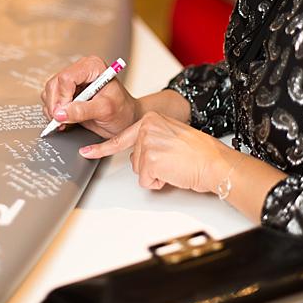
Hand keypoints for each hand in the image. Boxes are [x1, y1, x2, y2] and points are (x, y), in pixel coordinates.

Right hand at [41, 56, 139, 137]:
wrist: (125, 120)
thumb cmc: (122, 111)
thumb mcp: (105, 110)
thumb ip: (82, 111)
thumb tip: (60, 114)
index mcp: (92, 66)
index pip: (66, 77)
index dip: (63, 97)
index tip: (64, 112)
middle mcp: (80, 71)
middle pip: (54, 84)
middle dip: (56, 105)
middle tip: (61, 120)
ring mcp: (72, 82)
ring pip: (49, 92)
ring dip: (53, 109)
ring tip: (66, 121)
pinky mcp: (66, 93)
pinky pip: (50, 100)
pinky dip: (53, 112)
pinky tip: (65, 120)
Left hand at [79, 111, 236, 193]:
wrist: (217, 163)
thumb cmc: (200, 153)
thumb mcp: (171, 135)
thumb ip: (151, 138)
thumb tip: (136, 152)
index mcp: (151, 119)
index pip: (120, 138)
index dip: (101, 148)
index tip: (85, 152)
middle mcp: (146, 128)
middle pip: (134, 158)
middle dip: (151, 165)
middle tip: (172, 161)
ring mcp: (147, 144)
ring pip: (140, 170)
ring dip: (156, 174)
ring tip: (175, 165)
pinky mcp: (151, 161)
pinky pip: (146, 181)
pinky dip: (159, 183)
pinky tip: (174, 173)